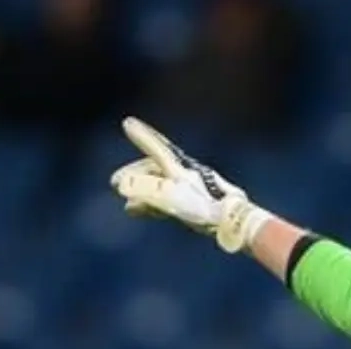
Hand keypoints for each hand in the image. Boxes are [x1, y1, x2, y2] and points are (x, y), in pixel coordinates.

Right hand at [109, 116, 270, 251]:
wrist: (234, 223)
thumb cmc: (207, 209)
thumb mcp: (174, 197)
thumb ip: (149, 190)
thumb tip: (123, 185)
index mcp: (182, 170)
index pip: (157, 150)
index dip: (142, 137)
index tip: (128, 123)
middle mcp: (186, 176)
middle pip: (156, 169)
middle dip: (135, 174)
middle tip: (115, 182)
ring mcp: (191, 190)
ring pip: (160, 187)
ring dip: (141, 193)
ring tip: (127, 206)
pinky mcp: (194, 206)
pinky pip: (167, 201)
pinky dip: (151, 205)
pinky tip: (139, 211)